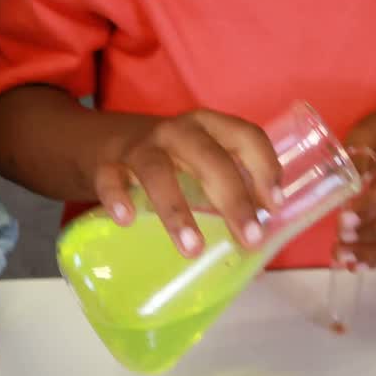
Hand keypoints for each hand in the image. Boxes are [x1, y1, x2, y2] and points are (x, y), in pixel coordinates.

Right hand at [94, 110, 281, 254]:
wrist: (101, 141)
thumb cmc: (168, 158)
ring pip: (157, 171)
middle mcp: (176, 131)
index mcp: (208, 127)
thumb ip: (227, 188)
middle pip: (208, 157)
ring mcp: (139, 147)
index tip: (274, 206)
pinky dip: (117, 197)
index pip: (245, 136)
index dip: (265, 167)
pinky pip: (110, 179)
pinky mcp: (106, 164)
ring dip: (176, 210)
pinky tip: (126, 219)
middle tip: (249, 238)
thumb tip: (258, 241)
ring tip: (192, 248)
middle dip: (233, 198)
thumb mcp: (200, 160)